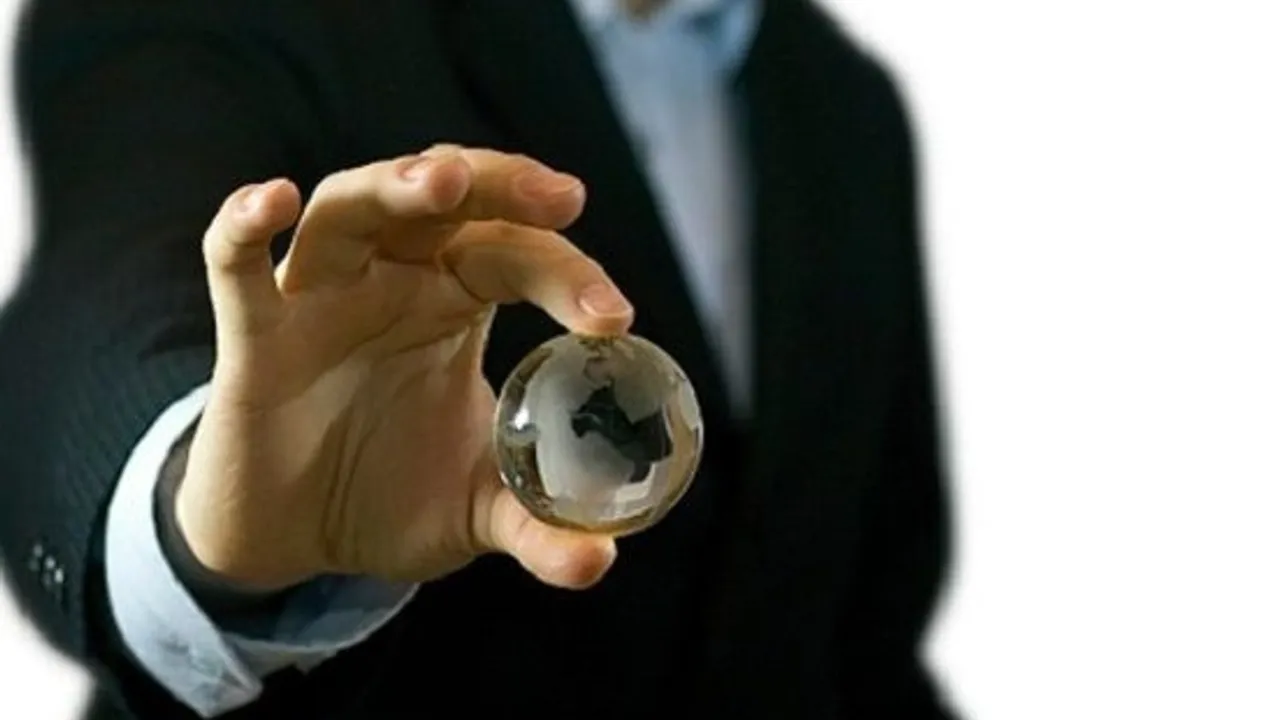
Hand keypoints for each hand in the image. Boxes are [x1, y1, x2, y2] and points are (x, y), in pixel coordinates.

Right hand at [178, 145, 632, 593]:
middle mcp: (393, 281)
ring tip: (443, 181)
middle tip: (562, 198)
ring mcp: (320, 296)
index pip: (517, 255)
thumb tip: (601, 560)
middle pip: (445, 202)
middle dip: (501, 186)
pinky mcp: (254, 334)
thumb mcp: (473, 511)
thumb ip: (537, 528)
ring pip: (352, 207)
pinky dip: (243, 228)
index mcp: (457, 304)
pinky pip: (235, 265)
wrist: (293, 537)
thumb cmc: (387, 494)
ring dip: (395, 186)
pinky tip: (274, 201)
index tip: (614, 316)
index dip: (568, 273)